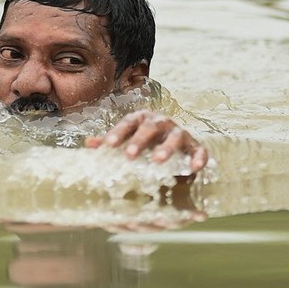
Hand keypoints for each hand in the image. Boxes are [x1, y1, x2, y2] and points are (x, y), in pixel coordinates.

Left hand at [85, 110, 207, 172]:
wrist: (177, 145)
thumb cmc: (146, 142)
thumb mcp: (128, 140)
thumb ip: (111, 142)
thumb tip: (89, 144)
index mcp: (142, 119)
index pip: (128, 122)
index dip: (118, 132)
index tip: (108, 145)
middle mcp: (161, 122)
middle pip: (150, 127)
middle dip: (139, 140)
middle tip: (129, 155)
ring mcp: (180, 133)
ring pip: (175, 136)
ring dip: (166, 147)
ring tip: (157, 160)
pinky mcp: (195, 146)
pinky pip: (199, 150)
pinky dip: (198, 157)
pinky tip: (195, 168)